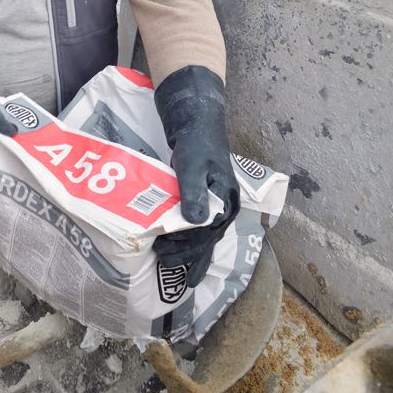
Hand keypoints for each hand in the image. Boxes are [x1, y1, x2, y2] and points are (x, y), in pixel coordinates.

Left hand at [153, 65, 239, 285]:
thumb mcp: (193, 165)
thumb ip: (193, 192)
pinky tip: (184, 255)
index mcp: (226, 200)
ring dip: (190, 254)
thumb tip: (196, 223)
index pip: (208, 231)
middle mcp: (225, 207)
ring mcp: (217, 206)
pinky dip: (192, 243)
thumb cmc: (197, 143)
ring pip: (205, 237)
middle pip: (208, 239)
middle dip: (188, 255)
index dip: (188, 244)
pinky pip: (200, 229)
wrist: (198, 124)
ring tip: (174, 268)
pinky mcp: (206, 202)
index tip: (166, 248)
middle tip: (166, 264)